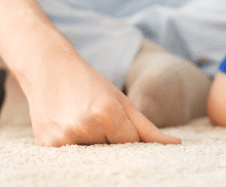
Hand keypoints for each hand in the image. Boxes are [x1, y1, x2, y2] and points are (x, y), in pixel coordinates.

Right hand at [21, 51, 180, 146]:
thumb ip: (149, 128)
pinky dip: (74, 145)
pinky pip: (71, 156)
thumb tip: (177, 144)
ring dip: (91, 143)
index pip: (131, 143)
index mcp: (108, 114)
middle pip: (112, 151)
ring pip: (92, 156)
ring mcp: (64, 138)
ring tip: (81, 119)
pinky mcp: (48, 145)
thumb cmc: (91, 84)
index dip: (125, 133)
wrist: (49, 68)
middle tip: (96, 118)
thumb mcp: (122, 101)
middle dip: (109, 139)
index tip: (115, 120)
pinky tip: (68, 125)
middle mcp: (85, 127)